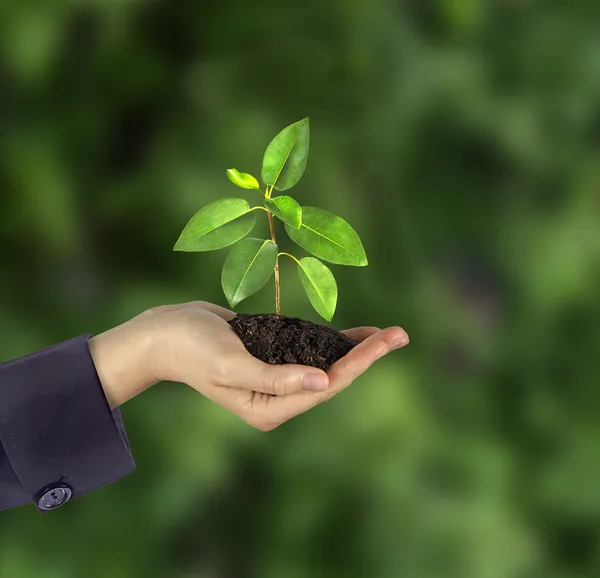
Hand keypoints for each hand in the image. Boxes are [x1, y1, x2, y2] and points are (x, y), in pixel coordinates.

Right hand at [89, 301, 408, 429]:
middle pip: (334, 377)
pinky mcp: (275, 358)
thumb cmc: (193, 348)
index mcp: (270, 408)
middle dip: (366, 355)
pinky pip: (312, 351)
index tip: (386, 341)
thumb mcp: (231, 363)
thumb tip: (324, 384)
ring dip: (356, 349)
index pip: (326, 386)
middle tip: (400, 334)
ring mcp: (278, 379)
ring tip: (389, 333)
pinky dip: (334, 341)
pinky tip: (356, 333)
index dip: (359, 363)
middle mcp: (279, 398)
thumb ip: (276, 378)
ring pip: (327, 364)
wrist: (168, 332)